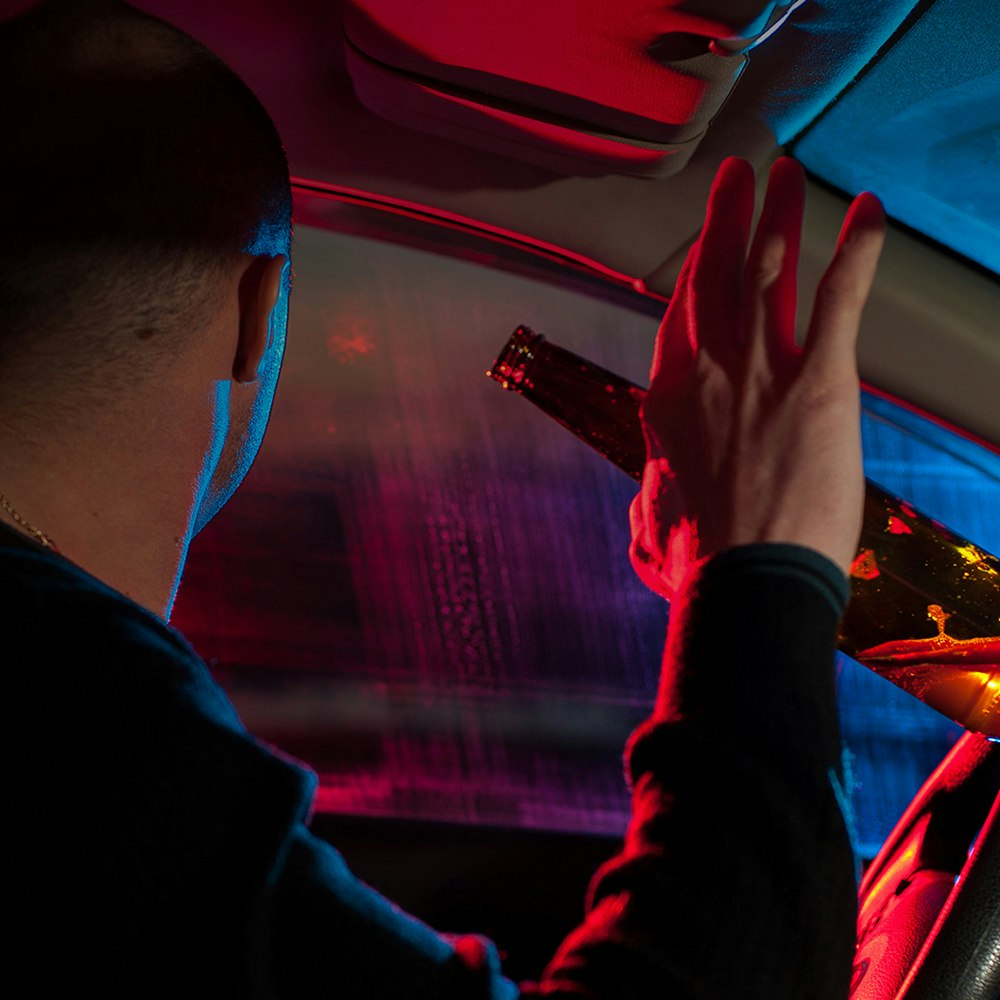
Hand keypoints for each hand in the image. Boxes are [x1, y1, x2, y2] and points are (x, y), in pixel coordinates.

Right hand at [629, 156, 885, 598]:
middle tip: (736, 175)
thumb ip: (647, 510)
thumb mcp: (653, 535)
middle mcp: (710, 370)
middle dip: (726, 217)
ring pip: (767, 270)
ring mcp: (762, 368)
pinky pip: (839, 298)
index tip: (705, 245)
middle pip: (715, 274)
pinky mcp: (822, 380)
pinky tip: (869, 211)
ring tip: (785, 172)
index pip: (681, 319)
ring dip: (779, 214)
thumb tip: (642, 510)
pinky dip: (857, 250)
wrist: (747, 579)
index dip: (694, 272)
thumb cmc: (701, 565)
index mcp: (670, 401)